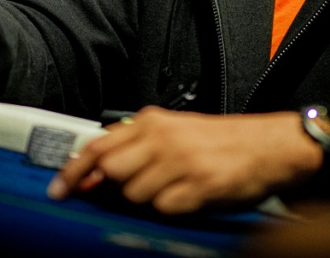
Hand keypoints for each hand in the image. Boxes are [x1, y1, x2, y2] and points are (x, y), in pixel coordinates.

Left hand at [49, 106, 322, 213]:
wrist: (270, 146)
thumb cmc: (222, 142)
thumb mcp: (175, 131)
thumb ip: (136, 145)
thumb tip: (94, 172)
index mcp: (153, 121)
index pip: (98, 144)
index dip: (73, 170)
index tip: (58, 189)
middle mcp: (163, 137)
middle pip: (110, 170)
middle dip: (113, 187)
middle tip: (129, 190)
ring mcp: (181, 161)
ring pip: (134, 193)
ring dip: (148, 200)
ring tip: (174, 187)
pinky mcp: (199, 184)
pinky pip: (164, 208)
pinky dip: (172, 209)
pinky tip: (190, 195)